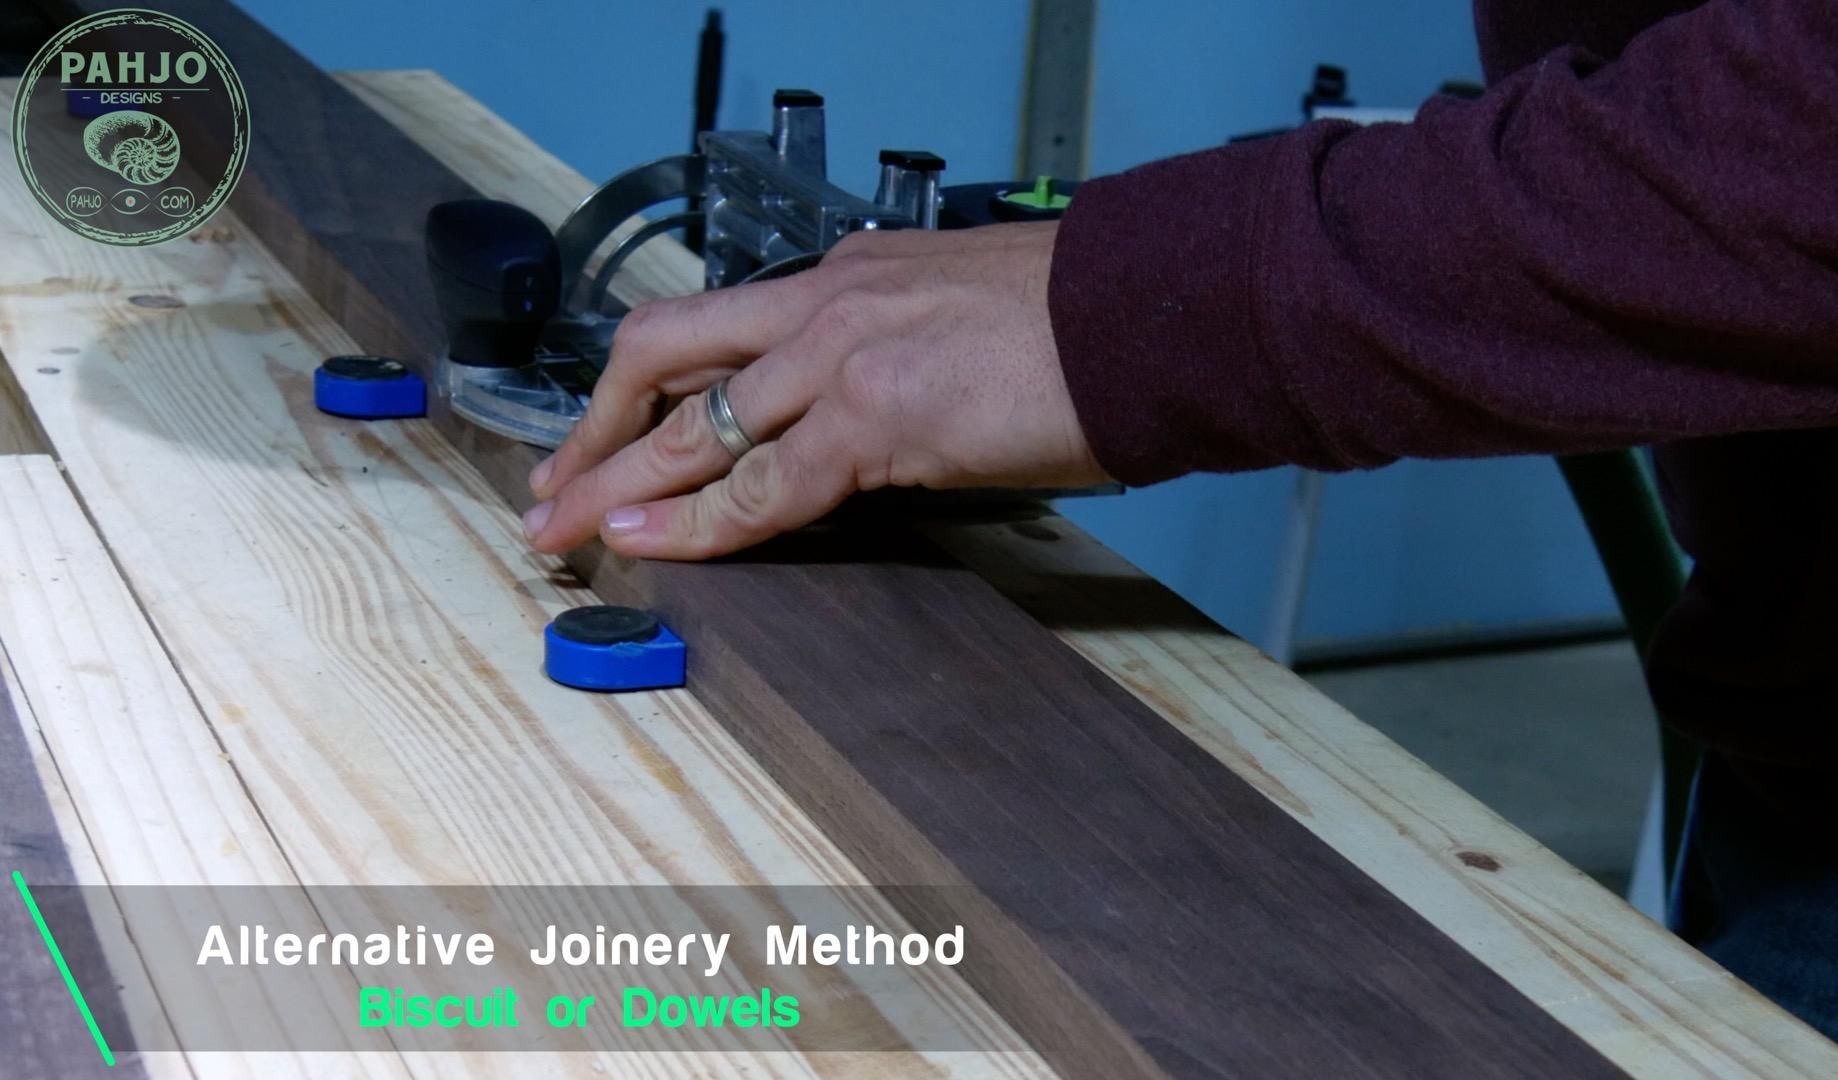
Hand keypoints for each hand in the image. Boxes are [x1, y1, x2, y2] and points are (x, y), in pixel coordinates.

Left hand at [521, 221, 1107, 558]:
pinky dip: (697, 519)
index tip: (604, 430)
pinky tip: (649, 539)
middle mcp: (826, 303)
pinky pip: (763, 482)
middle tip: (550, 488)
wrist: (1147, 310)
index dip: (639, 385)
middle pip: (663, 358)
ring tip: (563, 530)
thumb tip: (880, 424)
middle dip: (593, 430)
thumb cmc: (1081, 324)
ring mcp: (843, 355)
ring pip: (691, 422)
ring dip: (616, 479)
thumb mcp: (962, 319)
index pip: (710, 329)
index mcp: (846, 278)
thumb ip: (901, 361)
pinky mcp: (875, 414)